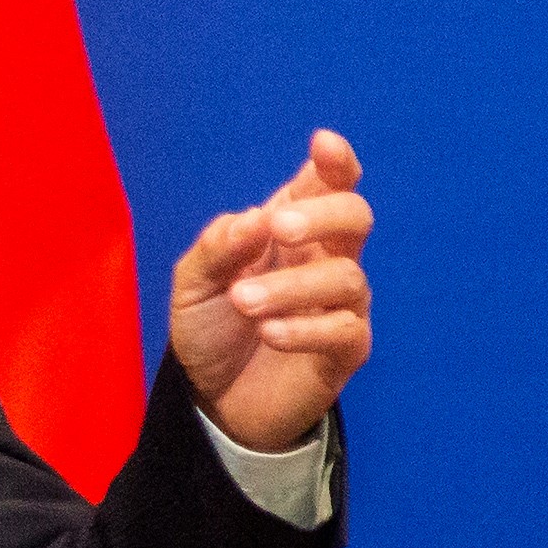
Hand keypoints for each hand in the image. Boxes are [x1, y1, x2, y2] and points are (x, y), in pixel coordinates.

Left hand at [169, 130, 371, 455]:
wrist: (214, 402)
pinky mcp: (346, 351)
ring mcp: (340, 305)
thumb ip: (217, 247)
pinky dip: (306, 328)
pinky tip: (270, 333)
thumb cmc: (211, 329)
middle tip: (278, 229)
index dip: (335, 163)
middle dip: (322, 214)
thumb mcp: (193, 284)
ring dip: (292, 285)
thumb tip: (254, 220)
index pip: (327, 185)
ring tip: (244, 302)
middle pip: (355, 217)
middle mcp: (325, 258)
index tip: (323, 145)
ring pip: (347, 277)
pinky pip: (345, 329)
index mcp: (291, 230)